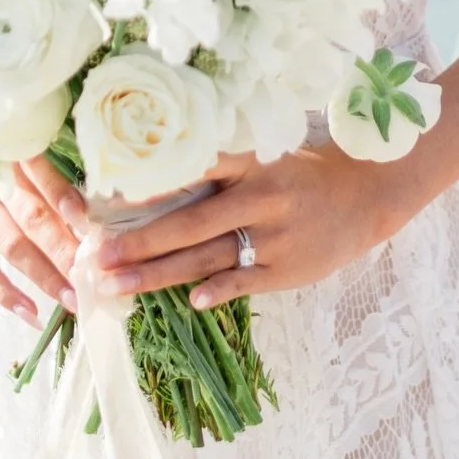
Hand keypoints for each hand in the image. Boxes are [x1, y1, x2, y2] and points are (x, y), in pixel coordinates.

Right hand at [0, 154, 89, 328]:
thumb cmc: (9, 142)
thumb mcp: (31, 140)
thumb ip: (59, 165)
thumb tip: (101, 202)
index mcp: (14, 152)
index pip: (42, 176)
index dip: (64, 199)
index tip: (88, 222)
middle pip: (32, 218)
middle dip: (64, 249)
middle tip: (92, 275)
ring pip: (14, 247)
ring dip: (45, 276)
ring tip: (73, 299)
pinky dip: (6, 294)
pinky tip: (33, 313)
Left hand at [89, 139, 423, 310]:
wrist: (363, 195)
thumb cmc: (299, 174)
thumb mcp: (263, 157)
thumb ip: (218, 168)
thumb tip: (152, 183)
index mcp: (249, 163)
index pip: (193, 168)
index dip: (151, 182)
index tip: (107, 198)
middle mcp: (259, 197)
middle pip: (189, 222)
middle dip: (138, 241)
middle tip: (95, 256)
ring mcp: (273, 237)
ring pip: (206, 257)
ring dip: (157, 273)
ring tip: (117, 284)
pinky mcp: (286, 270)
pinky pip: (243, 283)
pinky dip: (217, 291)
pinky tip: (189, 301)